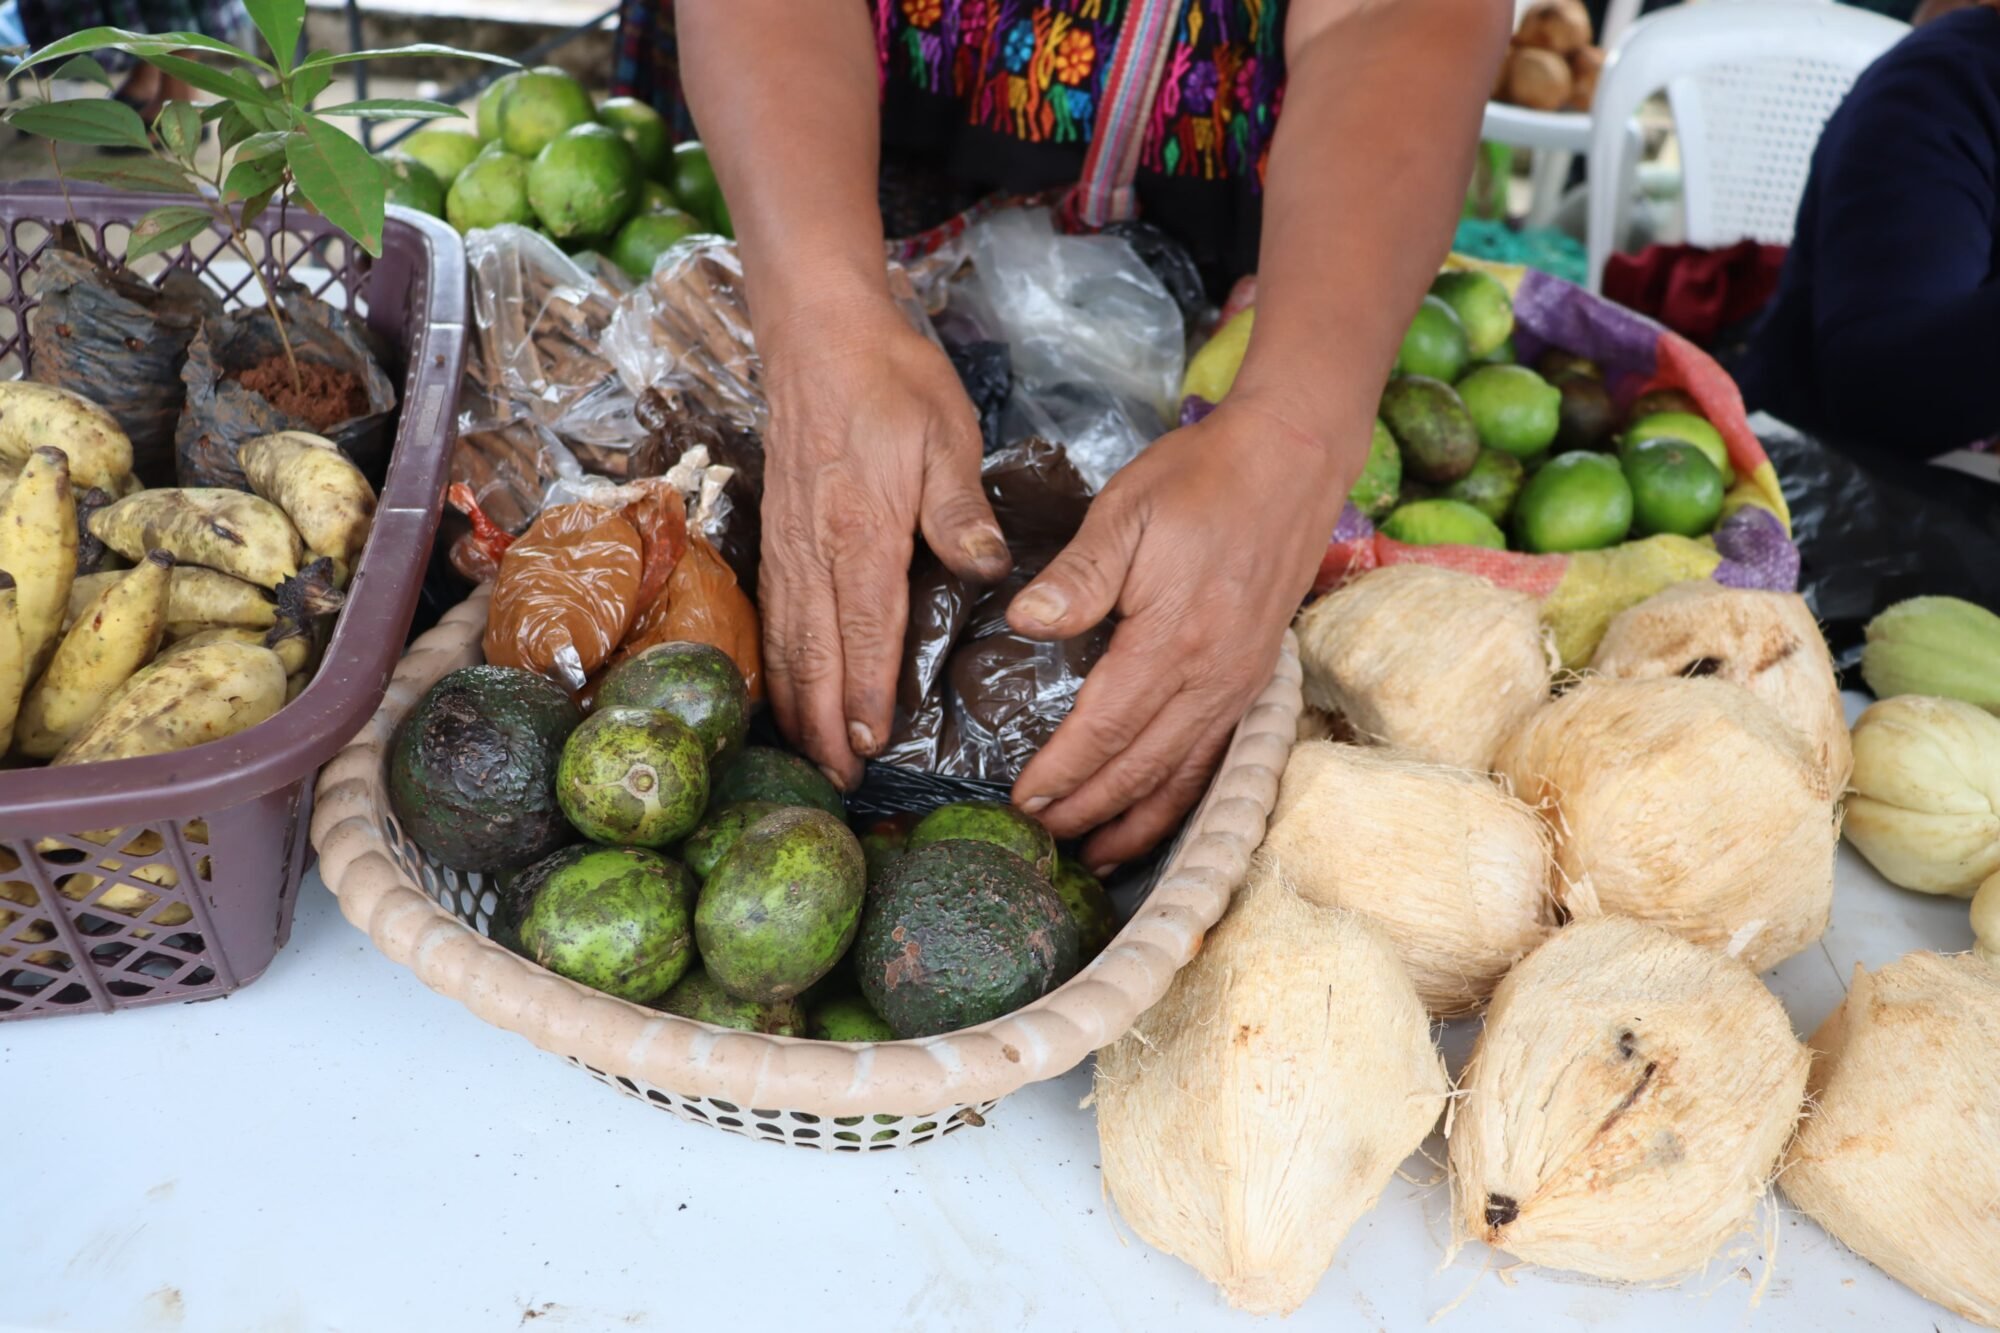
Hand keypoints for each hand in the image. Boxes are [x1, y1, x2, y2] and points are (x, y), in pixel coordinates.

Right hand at [758, 295, 1009, 787]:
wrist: (819, 335)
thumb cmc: (891, 382)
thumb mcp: (944, 433)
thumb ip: (960, 508)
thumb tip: (988, 571)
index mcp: (860, 528)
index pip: (862, 626)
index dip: (863, 690)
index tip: (867, 743)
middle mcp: (813, 548)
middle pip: (814, 652)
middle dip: (823, 722)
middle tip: (838, 783)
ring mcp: (787, 546)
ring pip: (786, 642)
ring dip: (796, 705)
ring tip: (813, 759)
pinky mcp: (777, 538)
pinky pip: (772, 617)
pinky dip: (777, 666)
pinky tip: (787, 695)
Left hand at [1007, 397, 1355, 870]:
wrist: (1290, 460)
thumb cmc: (1201, 479)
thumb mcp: (1126, 512)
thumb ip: (1079, 576)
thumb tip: (1028, 623)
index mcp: (1171, 641)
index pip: (1104, 730)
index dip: (1061, 773)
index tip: (1022, 802)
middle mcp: (1212, 678)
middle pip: (1140, 768)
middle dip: (1087, 810)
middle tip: (1039, 837)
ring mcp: (1239, 683)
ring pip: (1182, 776)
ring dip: (1136, 821)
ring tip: (1093, 854)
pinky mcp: (1254, 679)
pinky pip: (1216, 759)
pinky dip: (1182, 799)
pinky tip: (1157, 814)